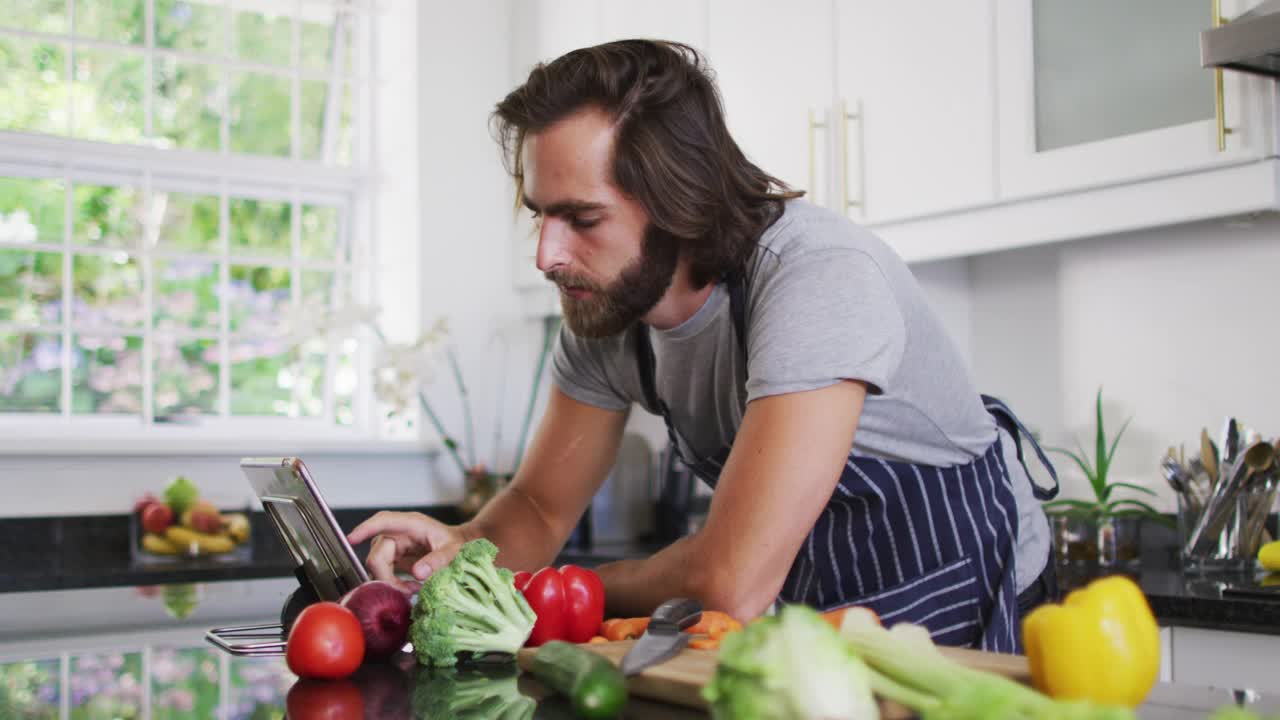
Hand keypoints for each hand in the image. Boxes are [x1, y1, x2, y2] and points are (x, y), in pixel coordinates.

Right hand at [347, 511, 466, 593]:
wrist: (460, 547)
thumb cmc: (457, 543)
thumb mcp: (453, 550)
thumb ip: (438, 560)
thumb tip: (418, 573)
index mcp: (411, 524)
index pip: (382, 522)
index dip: (365, 529)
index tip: (351, 539)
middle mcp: (398, 533)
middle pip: (376, 555)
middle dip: (385, 578)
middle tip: (406, 592)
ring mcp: (393, 545)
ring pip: (377, 567)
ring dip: (389, 583)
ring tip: (412, 590)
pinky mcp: (393, 557)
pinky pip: (383, 572)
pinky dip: (393, 584)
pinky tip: (410, 588)